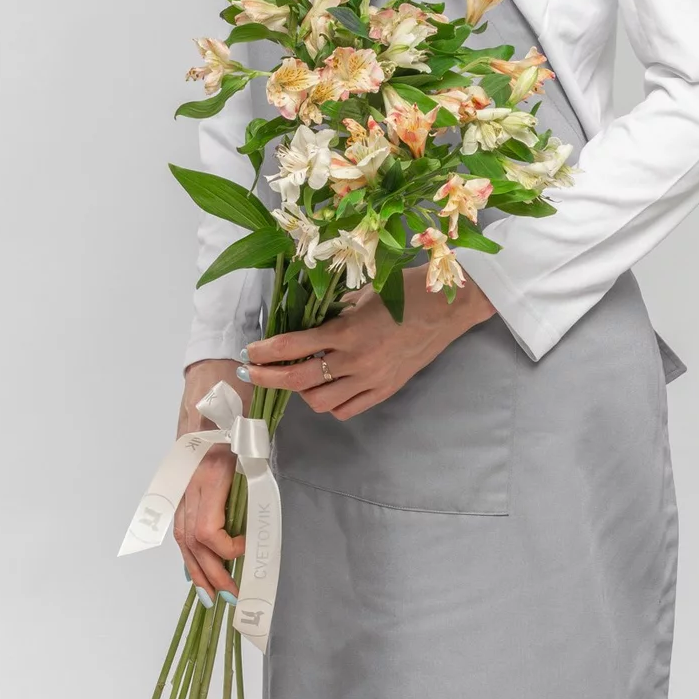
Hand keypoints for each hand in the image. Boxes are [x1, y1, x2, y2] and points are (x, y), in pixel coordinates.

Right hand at [173, 359, 253, 606]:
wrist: (212, 364)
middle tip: (233, 598)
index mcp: (208, 468)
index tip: (246, 548)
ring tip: (211, 594)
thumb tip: (262, 503)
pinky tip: (195, 562)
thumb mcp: (254, 426)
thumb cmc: (238, 389)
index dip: (225, 549)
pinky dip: (186, 545)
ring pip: (179, 531)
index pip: (206, 529)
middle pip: (189, 539)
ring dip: (195, 566)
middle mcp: (188, 476)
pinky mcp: (180, 472)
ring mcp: (180, 475)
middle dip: (210, 573)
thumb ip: (256, 463)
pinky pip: (178, 516)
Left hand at [240, 264, 495, 419]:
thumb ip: (332, 311)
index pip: (293, 347)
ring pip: (320, 401)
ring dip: (300, 391)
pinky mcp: (385, 390)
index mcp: (348, 331)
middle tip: (251, 373)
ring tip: (295, 377)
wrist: (448, 307)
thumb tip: (304, 321)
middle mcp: (356, 360)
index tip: (250, 353)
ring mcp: (371, 379)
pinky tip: (326, 389)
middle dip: (268, 377)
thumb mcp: (362, 293)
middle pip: (299, 380)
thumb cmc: (406, 290)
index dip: (265, 352)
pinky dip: (329, 403)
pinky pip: (347, 409)